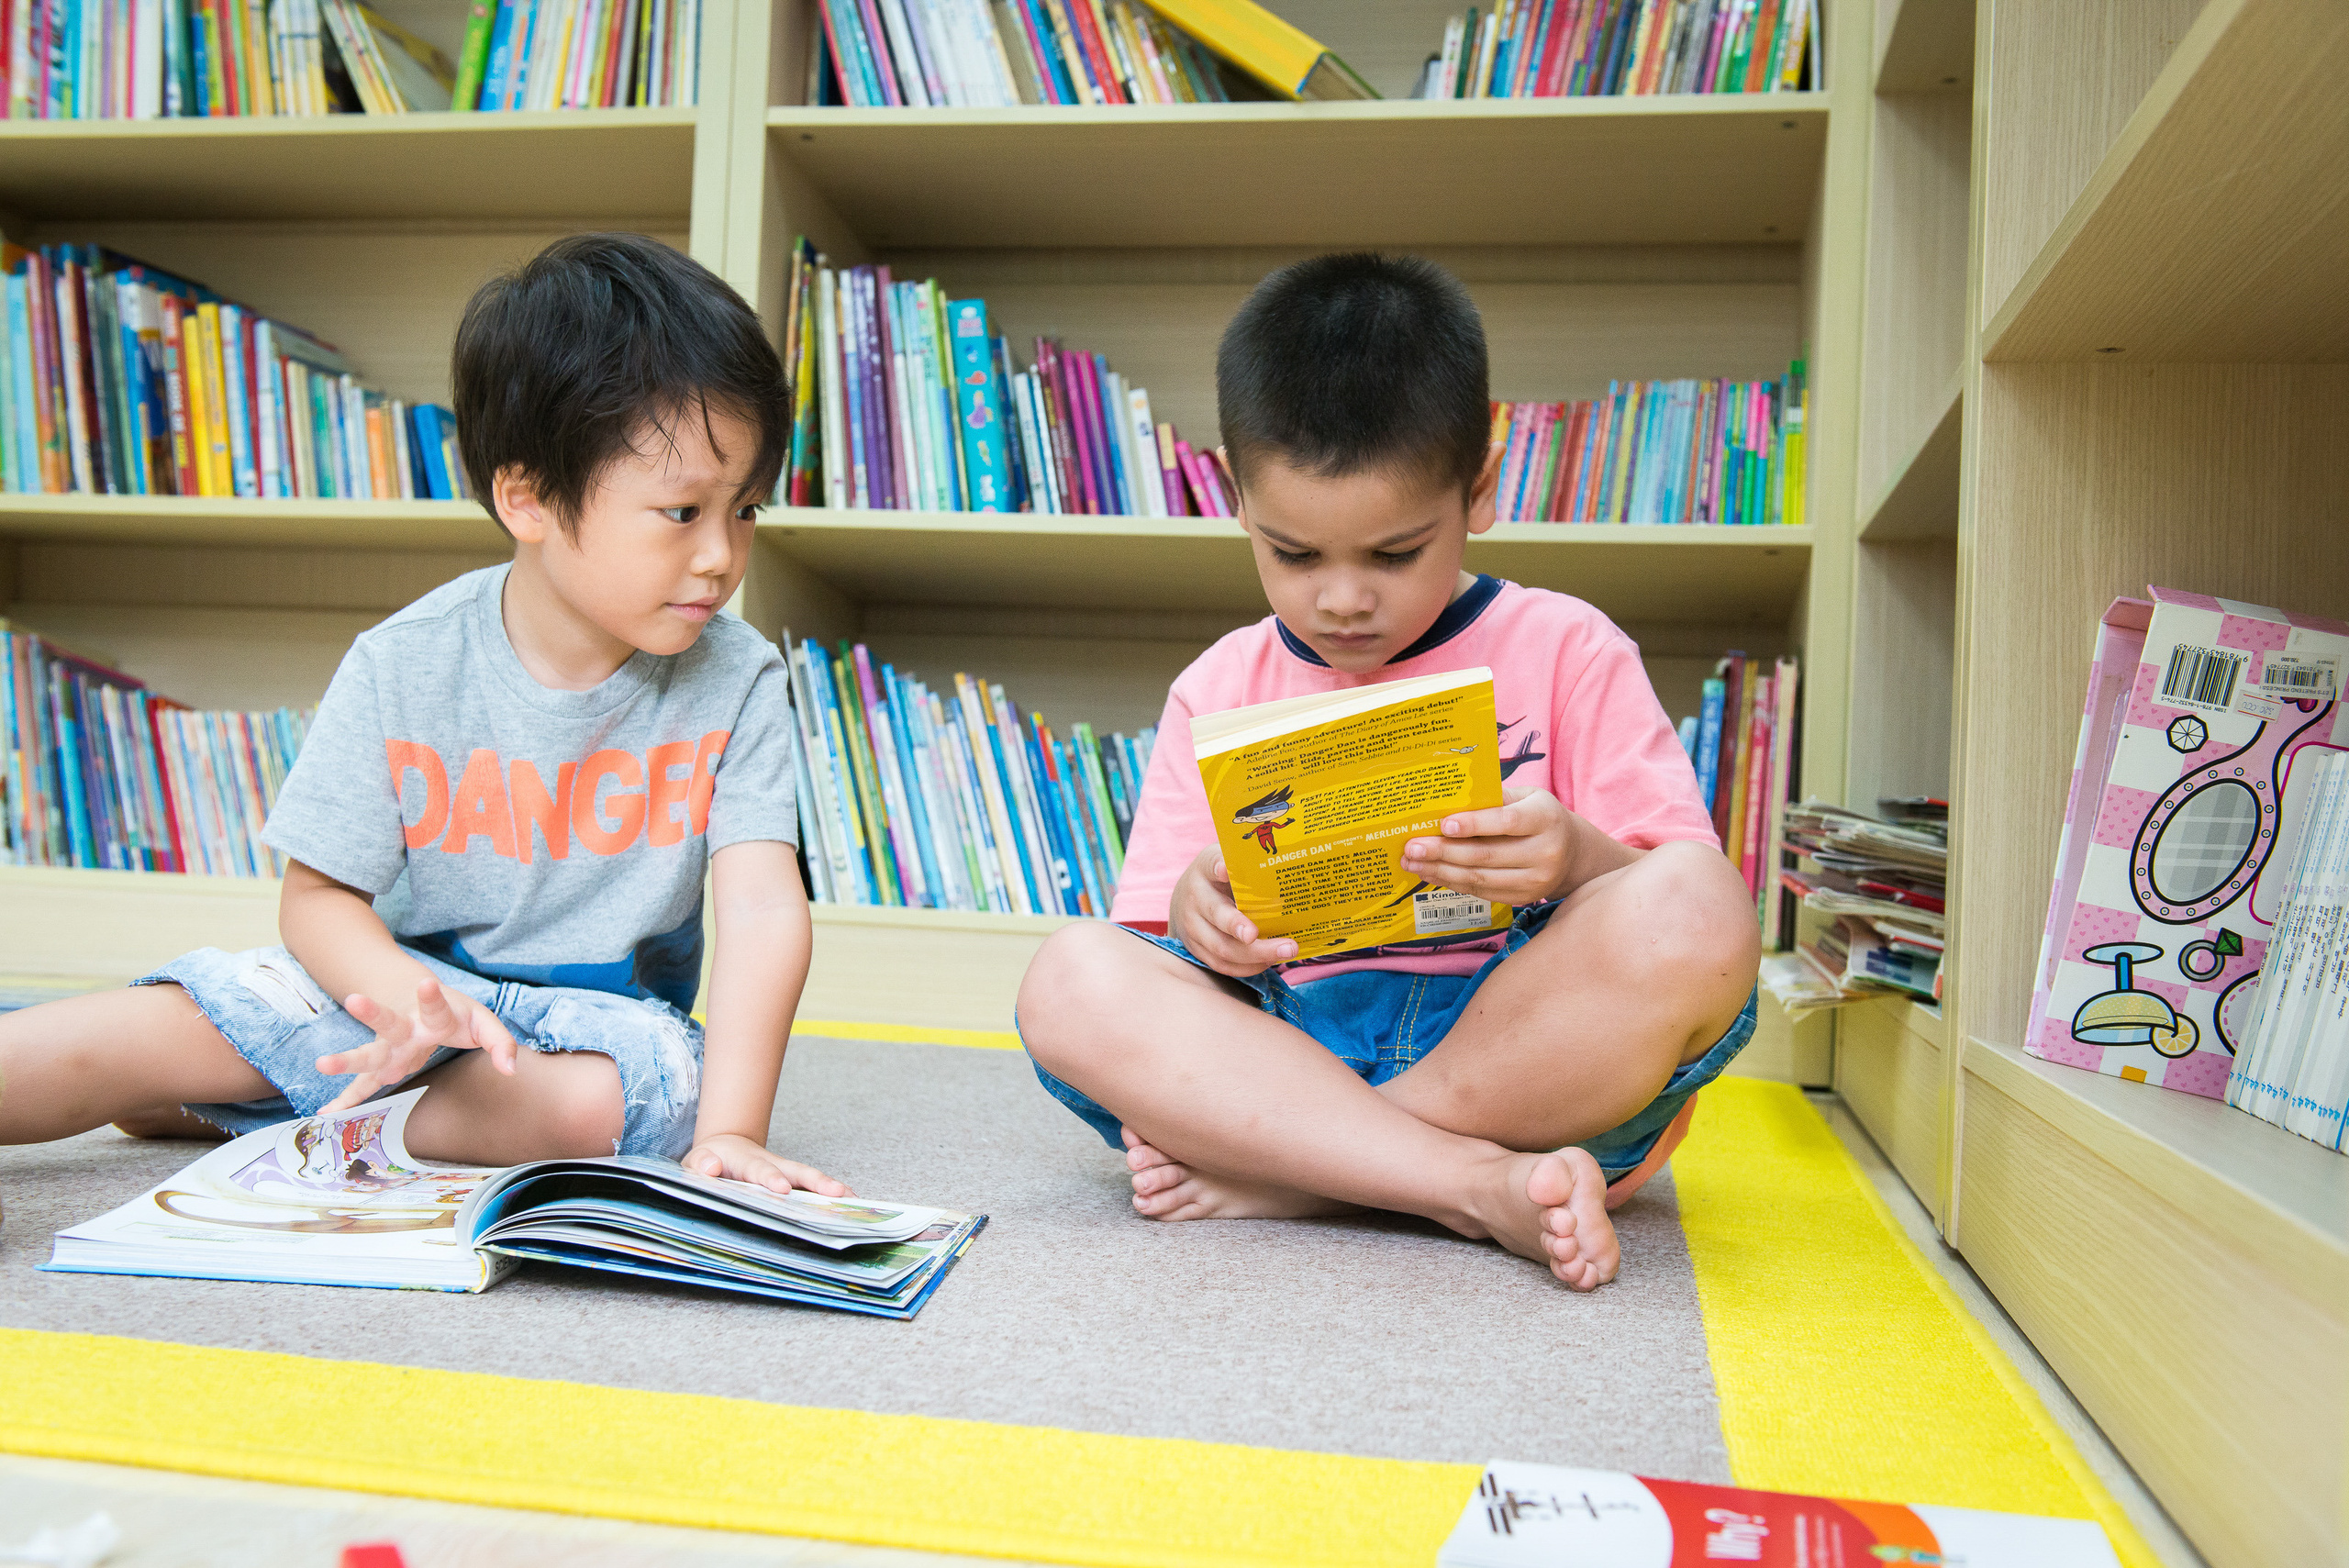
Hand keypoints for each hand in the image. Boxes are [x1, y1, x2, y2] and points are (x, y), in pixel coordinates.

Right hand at [316, 977, 518, 1112]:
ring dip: (347, 1059)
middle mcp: (407, 1029)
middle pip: (390, 1022)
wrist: (415, 996)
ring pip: (368, 1053)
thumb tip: (510, 1071)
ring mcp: (390, 1048)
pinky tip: (326, 1114)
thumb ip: (501, 1043)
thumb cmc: (455, 1014)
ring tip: (322, 1064)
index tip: (425, 984)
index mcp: (434, 1015)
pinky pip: (362, 1084)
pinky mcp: (381, 1064)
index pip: (436, 1006)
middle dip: (373, 1013)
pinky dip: (346, 1099)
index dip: (431, 997)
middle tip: (355, 1000)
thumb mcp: (483, 1022)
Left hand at [683, 1131, 851, 1196]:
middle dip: (816, 1181)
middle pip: (797, 1171)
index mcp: (746, 1162)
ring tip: (852, 1200)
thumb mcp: (695, 1162)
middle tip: (835, 1192)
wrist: (725, 1149)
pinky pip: (813, 1188)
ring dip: (831, 1188)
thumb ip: (700, 1165)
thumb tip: (710, 1168)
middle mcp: (772, 1164)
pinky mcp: (793, 1180)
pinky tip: (852, 1206)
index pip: (759, 1170)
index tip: (780, 1189)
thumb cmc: (709, 1161)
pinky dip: (833, 1195)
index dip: (771, 1179)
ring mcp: (786, 1172)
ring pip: (810, 1178)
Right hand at [1170, 843, 1296, 977]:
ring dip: (1256, 954)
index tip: (1226, 870)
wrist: (1186, 900)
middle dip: (1239, 925)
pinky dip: (1248, 966)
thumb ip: (1249, 863)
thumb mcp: (1229, 862)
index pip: (1211, 863)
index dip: (1218, 866)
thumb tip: (1287, 864)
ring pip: (1222, 946)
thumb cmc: (1219, 881)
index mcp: (1205, 870)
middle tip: (1261, 933)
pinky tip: (1269, 961)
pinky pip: (1222, 964)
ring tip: (1285, 951)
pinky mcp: (1197, 950)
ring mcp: (1193, 927)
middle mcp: (1195, 898)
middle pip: (1217, 914)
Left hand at [1400, 787, 1579, 905]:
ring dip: (1440, 871)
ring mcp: (1535, 880)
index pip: (1507, 822)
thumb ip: (1494, 798)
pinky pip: (1481, 892)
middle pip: (1486, 855)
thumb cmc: (1539, 817)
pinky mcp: (1523, 898)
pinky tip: (1431, 873)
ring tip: (1412, 862)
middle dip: (1444, 851)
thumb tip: (1449, 799)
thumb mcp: (1527, 796)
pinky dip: (1452, 883)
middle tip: (1412, 846)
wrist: (1572, 853)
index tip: (1443, 824)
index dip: (1474, 824)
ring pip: (1480, 878)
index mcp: (1545, 819)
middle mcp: (1545, 852)